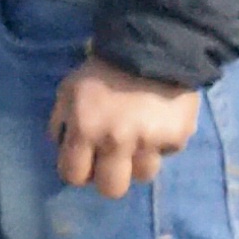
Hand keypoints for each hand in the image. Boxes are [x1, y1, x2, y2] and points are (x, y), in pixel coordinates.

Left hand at [51, 55, 202, 198]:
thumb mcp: (68, 91)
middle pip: (111, 189)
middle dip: (108, 179)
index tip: (84, 165)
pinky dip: (161, 143)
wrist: (151, 48)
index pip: (74, 176)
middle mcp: (116, 142)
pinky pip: (166, 153)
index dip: (77, 173)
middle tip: (111, 163)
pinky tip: (157, 123)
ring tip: (137, 140)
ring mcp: (150, 142)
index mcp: (85, 130)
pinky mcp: (177, 138)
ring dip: (138, 161)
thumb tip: (61, 148)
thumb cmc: (101, 71)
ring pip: (142, 175)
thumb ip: (61, 122)